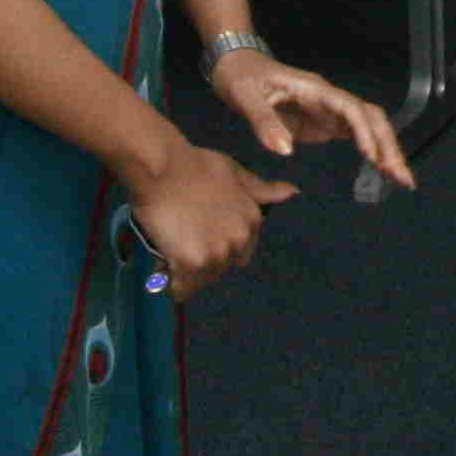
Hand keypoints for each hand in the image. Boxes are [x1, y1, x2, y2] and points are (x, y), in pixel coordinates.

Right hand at [124, 141, 297, 298]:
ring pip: (202, 280)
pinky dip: (172, 284)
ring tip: (171, 252)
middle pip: (221, 270)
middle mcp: (240, 239)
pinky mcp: (194, 262)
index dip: (218, 248)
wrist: (163, 168)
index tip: (200, 237)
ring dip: (187, 275)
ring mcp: (218, 252)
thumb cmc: (195, 166)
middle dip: (204, 262)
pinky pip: (182, 288)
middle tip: (182, 241)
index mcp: (252, 221)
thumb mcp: (235, 172)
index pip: (240, 255)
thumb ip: (261, 190)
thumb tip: (293, 192)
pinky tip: (162, 269)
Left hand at [206, 50, 416, 193]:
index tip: (371, 156)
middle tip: (402, 177)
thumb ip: (264, 122)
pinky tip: (381, 171)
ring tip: (401, 179)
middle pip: (370, 117)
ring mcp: (330, 110)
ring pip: (369, 126)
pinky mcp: (325, 122)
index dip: (363, 130)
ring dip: (386, 150)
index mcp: (315, 89)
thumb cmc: (241, 78)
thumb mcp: (244, 97)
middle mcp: (329, 99)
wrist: (236, 67)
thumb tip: (286, 152)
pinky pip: (356, 135)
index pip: (349, 107)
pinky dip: (372, 152)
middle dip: (388, 144)